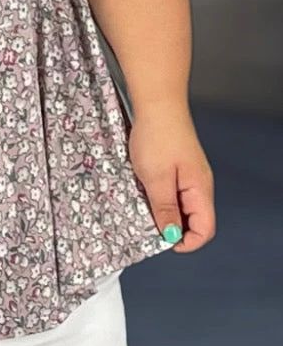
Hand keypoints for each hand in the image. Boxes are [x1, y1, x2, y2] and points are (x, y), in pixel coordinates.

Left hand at [127, 110, 215, 252]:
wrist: (156, 103)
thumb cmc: (157, 137)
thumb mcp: (156, 179)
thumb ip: (165, 208)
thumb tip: (173, 235)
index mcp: (200, 190)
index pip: (204, 229)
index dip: (186, 241)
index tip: (161, 241)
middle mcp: (198, 185)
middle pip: (192, 219)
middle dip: (171, 226)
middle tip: (146, 221)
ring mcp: (187, 174)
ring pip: (179, 205)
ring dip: (162, 210)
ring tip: (142, 203)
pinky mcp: (176, 166)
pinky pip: (171, 190)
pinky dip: (158, 195)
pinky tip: (142, 189)